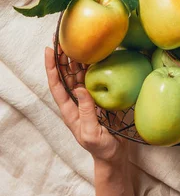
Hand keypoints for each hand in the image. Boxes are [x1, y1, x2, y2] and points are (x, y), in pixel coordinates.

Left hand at [45, 46, 127, 166]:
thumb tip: (80, 89)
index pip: (56, 84)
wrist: (114, 157)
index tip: (50, 50)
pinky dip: (93, 67)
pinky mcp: (99, 99)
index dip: (52, 67)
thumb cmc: (101, 149)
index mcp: (69, 110)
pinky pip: (94, 79)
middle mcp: (76, 102)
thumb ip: (86, 112)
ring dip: (76, 59)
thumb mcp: (91, 133)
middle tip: (63, 38)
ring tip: (76, 42)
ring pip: (78, 75)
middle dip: (63, 57)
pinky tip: (96, 56)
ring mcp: (87, 100)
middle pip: (66, 75)